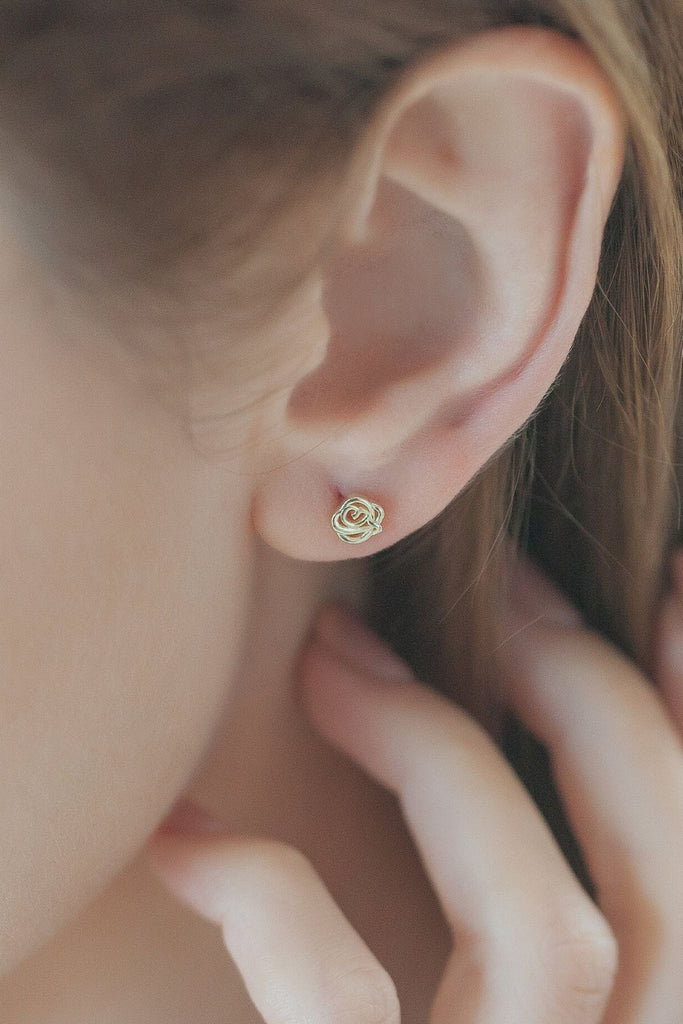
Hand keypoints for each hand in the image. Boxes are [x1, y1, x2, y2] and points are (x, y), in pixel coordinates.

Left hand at [146, 551, 682, 1023]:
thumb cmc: (404, 1020)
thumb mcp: (515, 986)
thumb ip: (543, 880)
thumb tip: (544, 726)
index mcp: (655, 1014)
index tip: (664, 583)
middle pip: (664, 863)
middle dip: (582, 686)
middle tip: (499, 580)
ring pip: (543, 930)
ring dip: (435, 751)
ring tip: (331, 655)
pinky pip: (342, 1006)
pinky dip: (266, 896)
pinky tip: (186, 830)